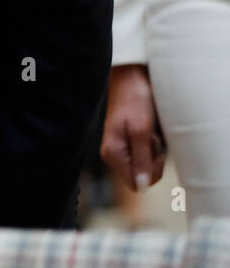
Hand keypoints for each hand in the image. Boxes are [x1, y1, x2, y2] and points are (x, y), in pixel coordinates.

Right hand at [100, 64, 165, 190]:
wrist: (131, 79)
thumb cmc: (134, 100)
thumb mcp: (141, 131)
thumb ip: (141, 160)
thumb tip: (141, 188)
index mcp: (112, 154)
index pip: (136, 183)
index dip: (151, 169)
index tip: (152, 148)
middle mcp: (114, 155)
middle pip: (142, 176)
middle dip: (154, 160)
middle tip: (152, 137)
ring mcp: (121, 149)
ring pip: (146, 165)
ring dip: (155, 151)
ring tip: (150, 131)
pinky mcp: (128, 143)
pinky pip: (146, 155)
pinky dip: (153, 146)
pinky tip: (149, 131)